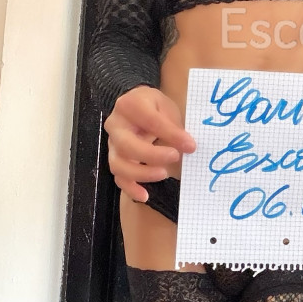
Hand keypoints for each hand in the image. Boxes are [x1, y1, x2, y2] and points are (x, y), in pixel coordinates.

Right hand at [104, 85, 196, 202]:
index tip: (191, 145)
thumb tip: (188, 146)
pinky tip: (145, 196)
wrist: (135, 106)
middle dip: (152, 155)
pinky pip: (118, 178)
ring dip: (141, 173)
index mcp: (129, 105)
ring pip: (119, 165)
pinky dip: (130, 189)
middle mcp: (115, 125)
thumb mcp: (166, 107)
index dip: (171, 135)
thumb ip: (174, 126)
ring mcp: (112, 145)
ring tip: (164, 174)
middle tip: (175, 157)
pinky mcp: (115, 159)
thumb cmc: (153, 106)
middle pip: (126, 145)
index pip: (150, 122)